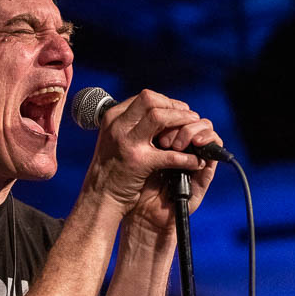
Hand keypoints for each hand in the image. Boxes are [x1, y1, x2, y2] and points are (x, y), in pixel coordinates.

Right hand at [82, 89, 219, 230]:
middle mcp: (117, 126)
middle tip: (190, 117)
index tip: (178, 111)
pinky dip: (187, 158)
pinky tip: (195, 162)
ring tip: (194, 133)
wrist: (99, 197)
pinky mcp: (138, 162)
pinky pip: (170, 154)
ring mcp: (126, 142)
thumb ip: (131, 125)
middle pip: (151, 100)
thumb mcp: (114, 139)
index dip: (166, 102)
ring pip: (160, 117)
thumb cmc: (110, 170)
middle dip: (175, 107)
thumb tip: (161, 113)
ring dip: (182, 121)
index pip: (144, 98)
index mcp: (112, 118)